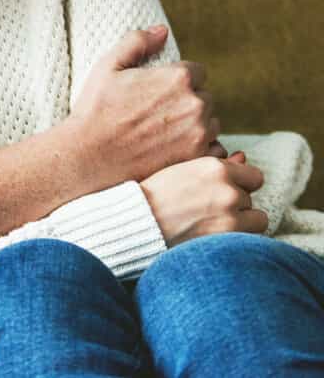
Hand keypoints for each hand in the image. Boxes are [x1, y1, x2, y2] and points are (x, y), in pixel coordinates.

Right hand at [68, 25, 219, 185]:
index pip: (197, 72)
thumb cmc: (96, 108)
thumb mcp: (108, 66)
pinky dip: (199, 149)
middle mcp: (195, 104)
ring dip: (194, 125)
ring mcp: (199, 133)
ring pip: (210, 123)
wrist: (90, 154)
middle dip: (187, 102)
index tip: (159, 92)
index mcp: (178, 77)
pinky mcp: (197, 158)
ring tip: (163, 132)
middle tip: (157, 113)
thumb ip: (137, 42)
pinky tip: (173, 149)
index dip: (177, 80)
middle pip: (205, 97)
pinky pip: (213, 149)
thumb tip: (162, 31)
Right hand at [141, 151, 268, 244]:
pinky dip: (239, 238)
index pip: (254, 176)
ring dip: (243, 222)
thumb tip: (243, 157)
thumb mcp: (184, 168)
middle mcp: (227, 189)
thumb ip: (217, 165)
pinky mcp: (228, 239)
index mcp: (215, 168)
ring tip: (216, 223)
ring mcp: (230, 216)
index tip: (226, 191)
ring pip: (257, 219)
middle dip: (236, 203)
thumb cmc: (157, 193)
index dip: (242, 184)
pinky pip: (251, 238)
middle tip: (209, 209)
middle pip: (250, 198)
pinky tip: (217, 235)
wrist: (140, 221)